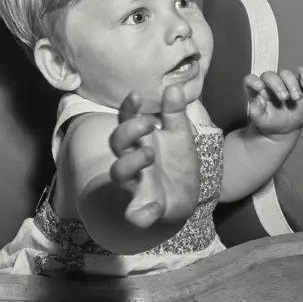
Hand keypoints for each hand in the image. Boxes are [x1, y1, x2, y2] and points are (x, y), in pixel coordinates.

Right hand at [109, 84, 200, 228]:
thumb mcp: (180, 135)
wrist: (185, 198)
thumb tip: (174, 87)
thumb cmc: (176, 162)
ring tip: (149, 154)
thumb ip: (175, 114)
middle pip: (117, 143)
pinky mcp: (144, 208)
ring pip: (119, 173)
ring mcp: (136, 184)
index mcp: (141, 140)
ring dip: (130, 162)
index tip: (136, 95)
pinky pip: (135, 214)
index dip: (128, 108)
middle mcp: (133, 160)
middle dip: (127, 131)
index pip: (127, 120)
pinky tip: (155, 208)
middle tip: (147, 123)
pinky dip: (141, 214)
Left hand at [244, 67, 302, 137]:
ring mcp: (283, 82)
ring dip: (292, 84)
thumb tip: (257, 100)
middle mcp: (268, 84)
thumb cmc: (269, 121)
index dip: (253, 81)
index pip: (250, 80)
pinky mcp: (297, 84)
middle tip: (284, 98)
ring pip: (286, 74)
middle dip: (277, 85)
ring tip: (296, 97)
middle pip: (269, 75)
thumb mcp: (260, 120)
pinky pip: (301, 73)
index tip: (259, 87)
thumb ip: (256, 111)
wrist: (285, 127)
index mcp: (255, 91)